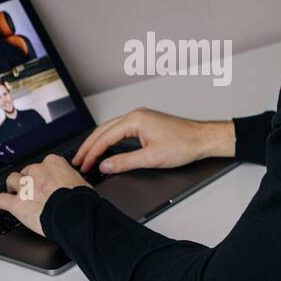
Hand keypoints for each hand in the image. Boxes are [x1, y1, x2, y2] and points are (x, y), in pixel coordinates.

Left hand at [0, 154, 89, 236]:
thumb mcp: (80, 182)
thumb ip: (69, 180)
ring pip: (12, 181)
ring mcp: (25, 186)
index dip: (42, 174)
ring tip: (13, 194)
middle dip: (28, 181)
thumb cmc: (82, 201)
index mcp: (53, 163)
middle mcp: (37, 171)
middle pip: (26, 172)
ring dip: (12, 187)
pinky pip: (1, 200)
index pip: (43, 164)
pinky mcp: (17, 203)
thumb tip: (71, 185)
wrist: (75, 214)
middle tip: (31, 190)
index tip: (43, 179)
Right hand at [72, 108, 234, 173]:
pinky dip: (109, 140)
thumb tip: (106, 165)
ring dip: (98, 142)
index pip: (105, 137)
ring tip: (87, 155)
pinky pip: (120, 130)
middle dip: (89, 146)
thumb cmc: (184, 144)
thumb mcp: (152, 158)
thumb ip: (125, 162)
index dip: (92, 152)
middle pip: (103, 130)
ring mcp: (141, 118)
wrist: (203, 139)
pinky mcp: (145, 124)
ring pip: (111, 129)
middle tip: (77, 160)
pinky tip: (105, 147)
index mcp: (135, 120)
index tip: (83, 164)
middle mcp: (136, 115)